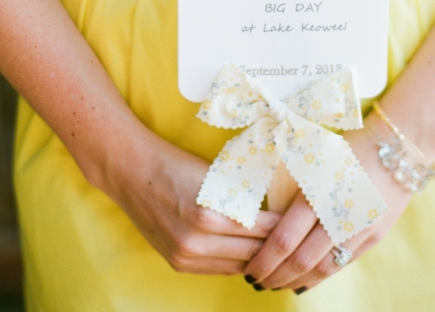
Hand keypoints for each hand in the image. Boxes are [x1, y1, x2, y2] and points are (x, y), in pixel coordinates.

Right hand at [101, 126, 280, 274]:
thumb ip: (242, 195)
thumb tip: (278, 207)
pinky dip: (238, 262)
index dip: (284, 227)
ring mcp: (184, 256)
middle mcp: (195, 241)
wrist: (132, 173)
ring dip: (259, 258)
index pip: (260, 230)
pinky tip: (253, 254)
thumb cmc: (177, 164)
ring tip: (282, 249)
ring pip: (238, 266)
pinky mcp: (177, 263)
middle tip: (298, 237)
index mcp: (208, 214)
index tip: (302, 221)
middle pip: (252, 253)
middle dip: (277, 247)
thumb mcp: (215, 175)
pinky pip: (219, 269)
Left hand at [243, 122, 412, 292]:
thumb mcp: (316, 157)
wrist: (399, 142)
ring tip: (277, 285)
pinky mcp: (375, 235)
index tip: (248, 268)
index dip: (263, 260)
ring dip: (296, 280)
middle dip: (275, 275)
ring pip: (322, 268)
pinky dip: (321, 276)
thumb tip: (266, 218)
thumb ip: (295, 189)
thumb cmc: (349, 142)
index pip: (285, 239)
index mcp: (319, 192)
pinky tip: (305, 280)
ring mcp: (360, 228)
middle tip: (256, 281)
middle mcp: (339, 214)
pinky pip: (343, 263)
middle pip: (301, 260)